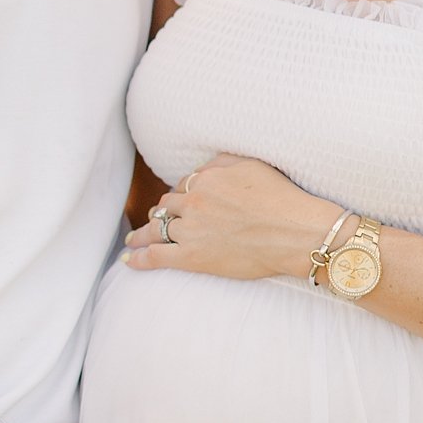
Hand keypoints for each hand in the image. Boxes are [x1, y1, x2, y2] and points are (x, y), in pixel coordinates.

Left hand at [123, 153, 333, 281]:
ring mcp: (190, 230)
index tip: (180, 203)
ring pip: (156, 229)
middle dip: (162, 213)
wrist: (294, 233)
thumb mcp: (252, 165)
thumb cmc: (281, 198)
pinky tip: (129, 260)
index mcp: (205, 179)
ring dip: (143, 234)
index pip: (182, 186)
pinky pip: (156, 256)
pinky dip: (139, 258)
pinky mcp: (192, 257)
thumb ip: (222, 162)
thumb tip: (203, 167)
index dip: (180, 195)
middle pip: (167, 207)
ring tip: (134, 239)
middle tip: (157, 221)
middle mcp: (193, 202)